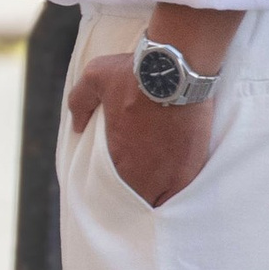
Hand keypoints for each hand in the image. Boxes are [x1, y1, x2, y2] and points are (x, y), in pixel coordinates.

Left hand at [68, 54, 213, 208]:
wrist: (176, 69)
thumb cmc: (134, 73)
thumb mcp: (95, 78)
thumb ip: (80, 102)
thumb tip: (77, 126)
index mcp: (117, 157)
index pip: (113, 188)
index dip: (117, 189)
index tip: (121, 183)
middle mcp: (142, 172)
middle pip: (139, 198)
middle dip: (140, 195)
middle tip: (143, 188)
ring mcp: (169, 173)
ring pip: (161, 200)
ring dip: (159, 195)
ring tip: (161, 188)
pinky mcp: (192, 167)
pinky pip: (184, 193)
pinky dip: (180, 191)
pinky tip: (179, 183)